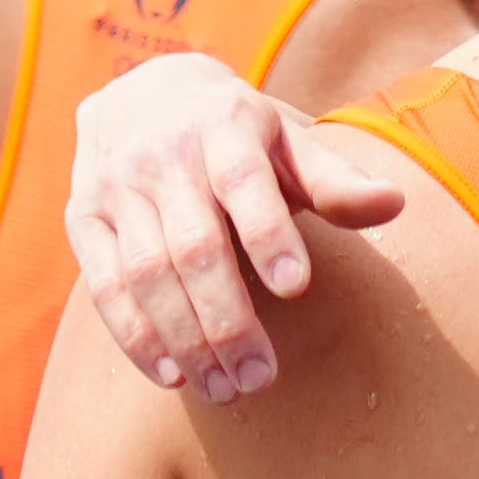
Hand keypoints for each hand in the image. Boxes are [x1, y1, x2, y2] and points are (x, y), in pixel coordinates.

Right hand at [61, 53, 406, 403]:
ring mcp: (115, 188)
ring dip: (185, 339)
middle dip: (227, 318)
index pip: (244, 184)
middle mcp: (162, 156)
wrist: (143, 90)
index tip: (296, 286)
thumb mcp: (289, 141)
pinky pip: (104, 284)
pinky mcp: (82, 218)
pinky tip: (172, 374)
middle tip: (261, 378)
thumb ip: (336, 180)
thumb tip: (396, 204)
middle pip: (195, 246)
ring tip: (225, 389)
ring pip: (147, 273)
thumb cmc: (240, 132)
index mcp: (224, 127)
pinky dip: (134, 334)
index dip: (268, 234)